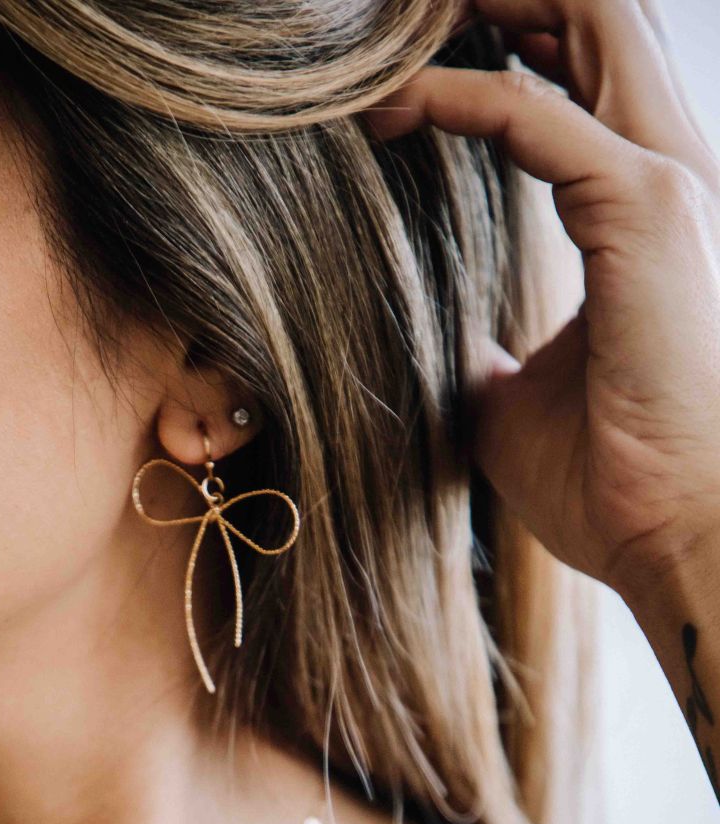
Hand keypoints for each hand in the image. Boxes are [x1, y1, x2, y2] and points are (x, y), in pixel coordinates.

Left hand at [365, 0, 719, 598]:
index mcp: (644, 208)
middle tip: (396, 16)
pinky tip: (384, 109)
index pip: (584, 75)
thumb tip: (441, 354)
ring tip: (392, 22)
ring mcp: (668, 180)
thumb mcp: (516, 401)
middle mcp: (669, 172)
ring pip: (587, 17)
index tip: (402, 64)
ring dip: (484, 5)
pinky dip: (450, 95)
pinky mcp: (645, 208)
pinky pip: (530, 112)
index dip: (503, 41)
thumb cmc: (613, 480)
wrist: (674, 535)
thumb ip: (485, 353)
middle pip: (595, 18)